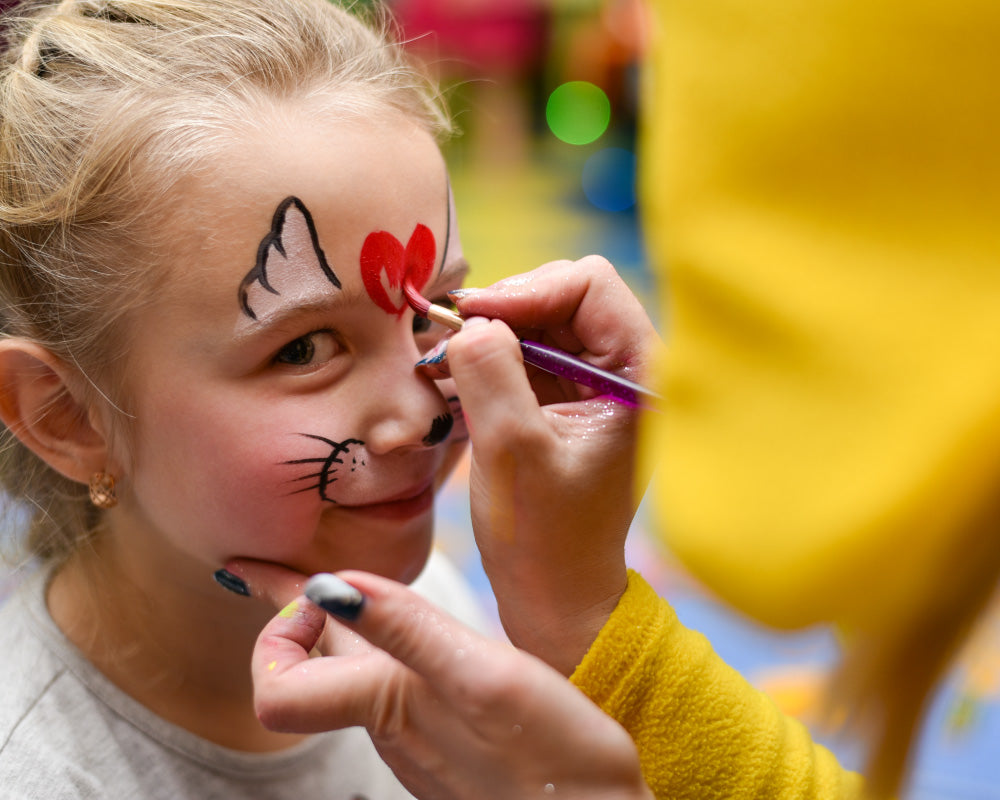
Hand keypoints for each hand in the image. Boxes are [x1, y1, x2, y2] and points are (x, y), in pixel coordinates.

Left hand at [237, 562, 652, 799]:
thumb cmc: (553, 757)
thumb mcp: (482, 677)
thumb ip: (407, 632)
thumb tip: (327, 589)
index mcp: (387, 704)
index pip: (277, 688)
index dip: (277, 634)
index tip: (306, 584)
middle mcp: (391, 725)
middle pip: (310, 672)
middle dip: (292, 617)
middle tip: (262, 568)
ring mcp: (420, 737)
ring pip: (353, 676)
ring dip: (336, 629)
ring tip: (333, 585)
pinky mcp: (452, 739)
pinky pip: (395, 686)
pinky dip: (382, 647)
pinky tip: (406, 630)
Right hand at [430, 257, 659, 673]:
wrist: (555, 598)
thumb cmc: (545, 538)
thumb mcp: (512, 449)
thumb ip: (491, 371)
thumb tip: (469, 319)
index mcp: (641, 376)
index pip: (590, 284)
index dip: (526, 291)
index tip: (471, 319)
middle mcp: (625, 371)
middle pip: (560, 296)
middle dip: (502, 312)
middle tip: (448, 339)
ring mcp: (594, 385)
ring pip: (536, 323)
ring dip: (488, 337)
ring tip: (443, 363)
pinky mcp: (564, 403)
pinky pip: (523, 356)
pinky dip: (487, 361)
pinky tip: (452, 379)